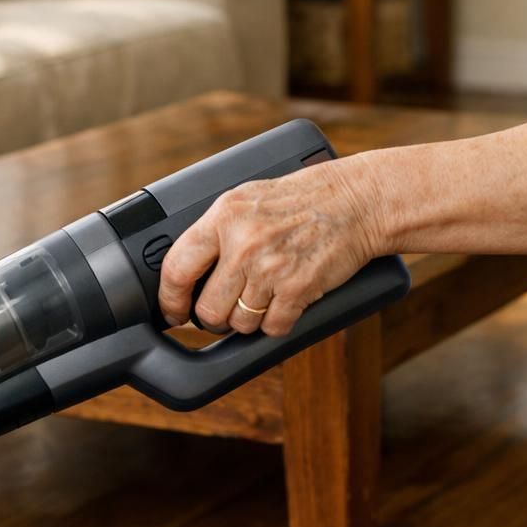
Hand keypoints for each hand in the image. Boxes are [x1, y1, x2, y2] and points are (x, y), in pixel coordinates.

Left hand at [157, 155, 386, 337]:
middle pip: (208, 310)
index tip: (173, 311)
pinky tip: (286, 300)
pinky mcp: (298, 289)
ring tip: (263, 295)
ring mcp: (271, 269)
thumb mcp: (248, 198)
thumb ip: (217, 229)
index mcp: (224, 216)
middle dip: (214, 317)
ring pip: (240, 324)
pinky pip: (273, 328)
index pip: (177, 268)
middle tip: (225, 307)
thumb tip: (187, 270)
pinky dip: (278, 322)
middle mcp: (243, 243)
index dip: (170, 299)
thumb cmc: (303, 199)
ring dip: (248, 320)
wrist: (356, 201)